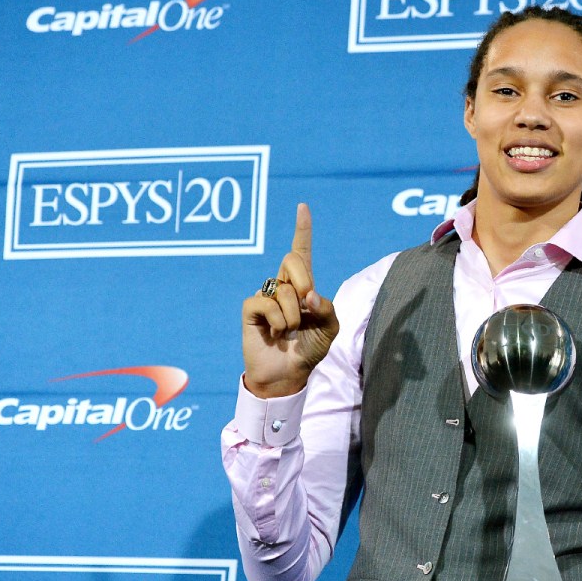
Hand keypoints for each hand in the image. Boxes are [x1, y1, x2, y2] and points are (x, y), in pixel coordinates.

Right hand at [241, 203, 339, 397]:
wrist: (289, 374)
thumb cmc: (309, 349)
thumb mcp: (330, 329)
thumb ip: (327, 308)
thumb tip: (308, 294)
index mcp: (304, 286)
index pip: (302, 252)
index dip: (302, 229)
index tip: (302, 206)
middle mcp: (283, 286)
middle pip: (292, 260)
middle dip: (304, 280)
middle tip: (307, 305)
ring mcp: (266, 296)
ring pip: (284, 290)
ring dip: (295, 316)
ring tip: (290, 332)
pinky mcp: (251, 308)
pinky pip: (267, 304)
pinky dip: (279, 322)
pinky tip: (276, 334)